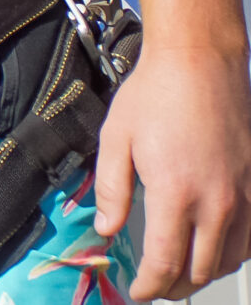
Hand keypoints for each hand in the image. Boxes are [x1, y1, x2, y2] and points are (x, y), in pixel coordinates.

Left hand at [97, 39, 250, 296]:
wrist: (199, 63)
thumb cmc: (155, 94)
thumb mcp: (115, 139)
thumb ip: (112, 191)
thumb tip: (108, 229)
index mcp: (176, 193)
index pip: (165, 263)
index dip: (149, 286)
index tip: (137, 292)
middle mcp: (217, 202)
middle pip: (200, 269)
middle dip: (174, 287)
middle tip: (155, 288)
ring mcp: (244, 195)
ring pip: (231, 258)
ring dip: (204, 274)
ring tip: (181, 276)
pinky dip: (233, 254)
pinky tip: (216, 251)